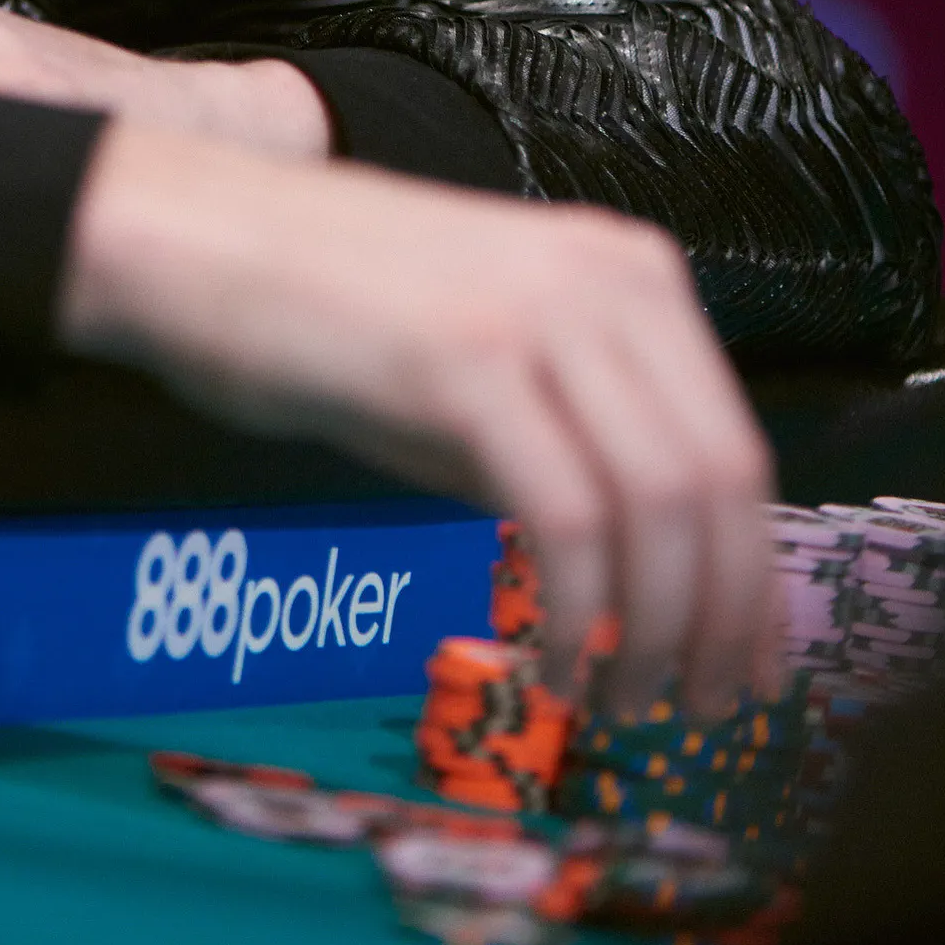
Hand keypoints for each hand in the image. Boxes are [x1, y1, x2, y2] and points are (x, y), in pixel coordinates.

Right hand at [63, 121, 779, 718]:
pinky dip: (575, 615)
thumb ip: (570, 436)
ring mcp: (538, 311)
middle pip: (719, 479)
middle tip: (698, 707)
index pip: (733, 443)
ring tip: (626, 701)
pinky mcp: (466, 361)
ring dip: (656, 630)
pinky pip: (567, 517)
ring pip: (660, 503)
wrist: (194, 237)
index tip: (742, 659)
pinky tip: (551, 664)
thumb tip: (649, 575)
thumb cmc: (323, 308)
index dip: (750, 573)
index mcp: (625, 270)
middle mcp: (605, 278)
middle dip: (723, 618)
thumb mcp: (481, 360)